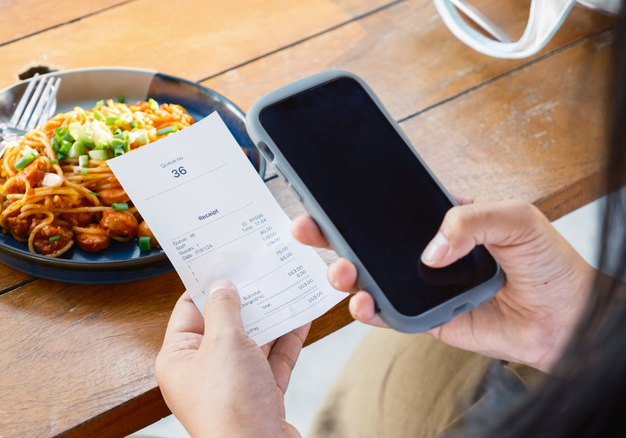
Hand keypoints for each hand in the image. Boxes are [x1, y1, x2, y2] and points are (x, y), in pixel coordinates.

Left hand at [155, 280, 308, 436]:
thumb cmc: (230, 408)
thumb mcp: (223, 343)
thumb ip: (224, 309)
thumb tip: (222, 286)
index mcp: (179, 358)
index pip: (189, 310)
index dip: (207, 284)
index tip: (224, 261)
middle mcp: (203, 371)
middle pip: (224, 324)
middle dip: (245, 299)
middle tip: (261, 269)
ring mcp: (234, 384)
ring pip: (252, 341)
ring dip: (270, 317)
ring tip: (286, 286)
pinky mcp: (261, 396)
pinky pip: (273, 360)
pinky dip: (286, 340)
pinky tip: (300, 318)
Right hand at [291, 200, 595, 371]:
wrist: (568, 318)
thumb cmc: (549, 263)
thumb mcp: (516, 218)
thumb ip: (471, 220)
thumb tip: (429, 250)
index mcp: (443, 219)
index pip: (391, 204)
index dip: (358, 199)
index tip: (326, 192)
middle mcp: (427, 251)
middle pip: (368, 239)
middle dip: (331, 233)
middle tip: (308, 228)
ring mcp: (422, 285)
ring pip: (370, 276)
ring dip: (346, 272)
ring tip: (342, 271)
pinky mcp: (426, 319)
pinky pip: (389, 314)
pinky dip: (368, 311)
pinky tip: (362, 303)